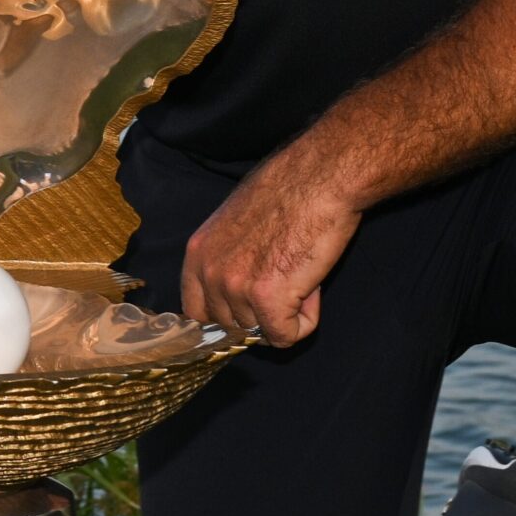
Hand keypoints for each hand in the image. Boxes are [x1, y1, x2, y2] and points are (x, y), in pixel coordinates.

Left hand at [179, 143, 363, 346]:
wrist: (320, 179)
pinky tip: (312, 288)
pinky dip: (304, 322)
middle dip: (263, 312)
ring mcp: (235, 287)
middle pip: (232, 325)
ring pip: (261, 331)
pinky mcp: (267, 298)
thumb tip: (236, 294)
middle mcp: (209, 272)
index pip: (196, 312)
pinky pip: (285, 336)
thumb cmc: (288, 191)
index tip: (250, 310)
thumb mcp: (236, 224)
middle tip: (289, 278)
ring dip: (287, 311)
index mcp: (197, 253)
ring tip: (302, 273)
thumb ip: (228, 259)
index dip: (227, 316)